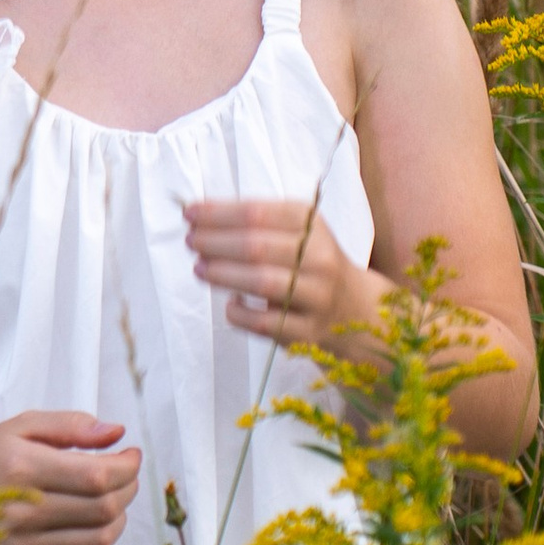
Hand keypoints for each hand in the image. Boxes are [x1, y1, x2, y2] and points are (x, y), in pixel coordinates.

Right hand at [0, 411, 138, 544]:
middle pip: (103, 508)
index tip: (130, 455)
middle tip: (123, 476)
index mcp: (22, 469)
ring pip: (99, 541)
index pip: (97, 476)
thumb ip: (70, 425)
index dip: (126, 467)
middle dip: (126, 489)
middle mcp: (22, 512)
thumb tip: (118, 433)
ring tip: (109, 503)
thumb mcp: (21, 427)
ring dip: (118, 520)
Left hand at [182, 197, 384, 354]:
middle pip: (256, 247)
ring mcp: (317, 295)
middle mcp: (319, 257)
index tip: (189, 214)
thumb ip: (253, 220)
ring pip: (261, 283)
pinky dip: (239, 312)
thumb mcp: (296, 229)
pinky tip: (230, 303)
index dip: (217, 213)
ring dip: (222, 274)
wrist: (354, 307)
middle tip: (191, 242)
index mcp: (312, 224)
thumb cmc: (309, 260)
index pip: (257, 213)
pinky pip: (264, 323)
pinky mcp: (308, 331)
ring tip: (200, 268)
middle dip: (214, 243)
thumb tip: (197, 215)